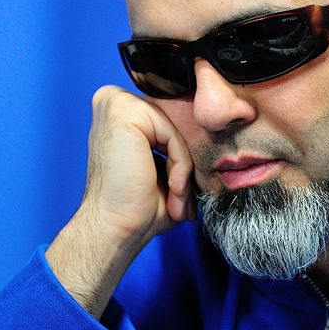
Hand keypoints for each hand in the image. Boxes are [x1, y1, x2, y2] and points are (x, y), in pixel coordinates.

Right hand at [46, 86, 194, 316]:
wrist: (115, 229)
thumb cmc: (136, 207)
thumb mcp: (162, 168)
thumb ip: (177, 145)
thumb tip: (215, 133)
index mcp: (118, 112)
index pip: (170, 125)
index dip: (182, 158)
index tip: (181, 191)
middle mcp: (112, 101)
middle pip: (174, 126)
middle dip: (183, 166)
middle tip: (179, 200)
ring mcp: (116, 103)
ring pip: (176, 132)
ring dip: (182, 171)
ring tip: (175, 199)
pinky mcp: (124, 112)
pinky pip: (173, 136)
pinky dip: (180, 166)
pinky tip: (171, 188)